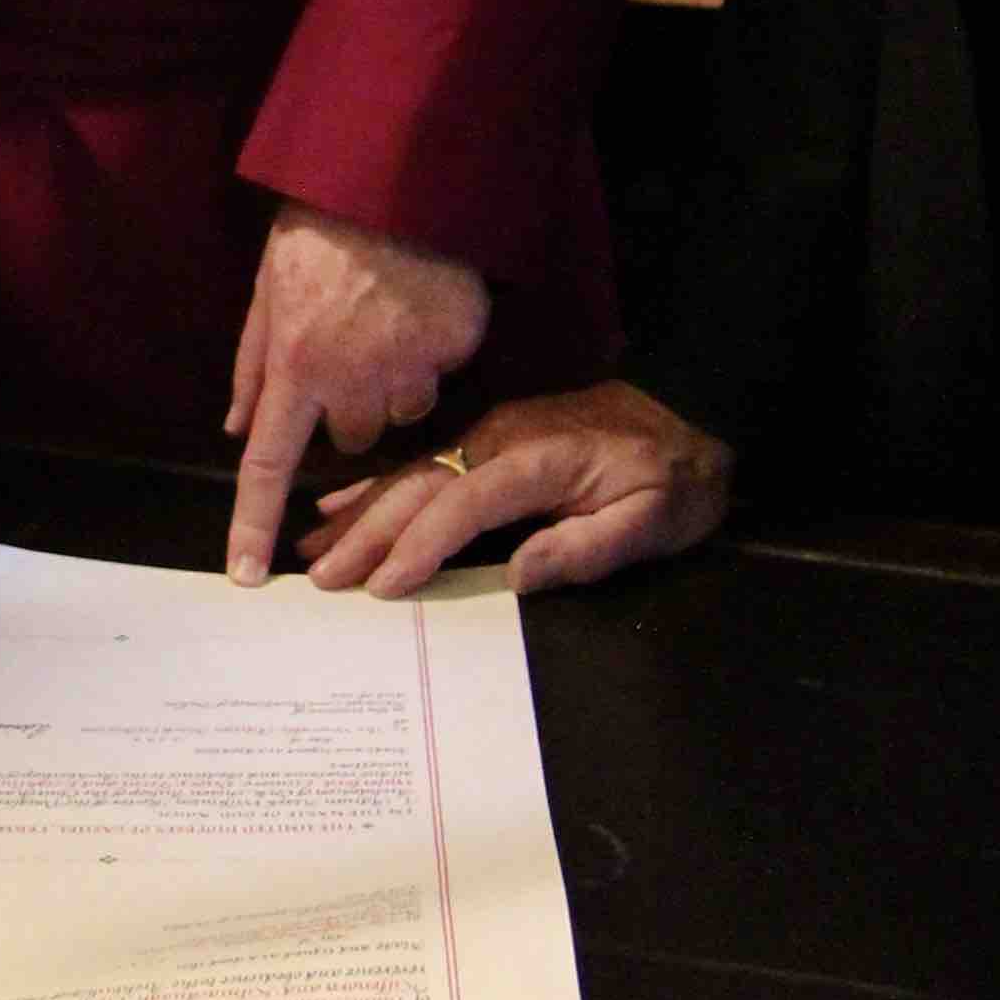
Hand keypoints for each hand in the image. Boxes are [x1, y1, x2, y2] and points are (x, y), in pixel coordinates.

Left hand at [223, 206, 488, 584]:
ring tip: (387, 324)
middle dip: (349, 408)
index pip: (267, 463)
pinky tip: (419, 310)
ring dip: (393, 383)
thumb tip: (235, 427)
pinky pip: (440, 374)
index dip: (253, 522)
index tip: (249, 574)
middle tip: (349, 349)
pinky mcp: (454, 346)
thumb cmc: (319, 231)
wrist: (391, 178)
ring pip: (401, 412)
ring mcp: (408, 365)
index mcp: (296, 365)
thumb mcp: (266, 292)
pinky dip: (431, 354)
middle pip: (353, 438)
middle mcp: (352, 378)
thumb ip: (253, 366)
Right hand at [305, 377, 735, 597]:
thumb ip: (586, 548)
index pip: (464, 503)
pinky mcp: (485, 440)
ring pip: (410, 475)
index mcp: (538, 461)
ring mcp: (488, 435)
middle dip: (367, 534)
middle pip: (421, 487)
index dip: (419, 546)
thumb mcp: (653, 520)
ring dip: (359, 514)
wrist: (687, 413)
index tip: (382, 586)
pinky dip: (374, 488)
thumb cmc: (675, 478)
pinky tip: (340, 507)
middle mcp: (500, 441)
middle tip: (321, 579)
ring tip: (312, 551)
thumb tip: (516, 572)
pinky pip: (420, 464)